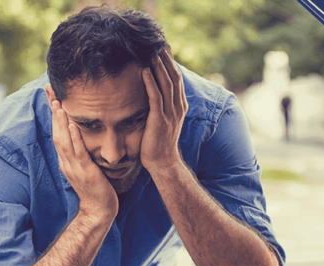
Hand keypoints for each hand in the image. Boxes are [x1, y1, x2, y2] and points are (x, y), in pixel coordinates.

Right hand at [45, 85, 117, 220]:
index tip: (52, 95)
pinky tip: (71, 125)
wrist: (100, 211)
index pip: (57, 133)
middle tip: (50, 91)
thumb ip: (83, 152)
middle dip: (52, 112)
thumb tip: (83, 137)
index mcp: (66, 160)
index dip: (53, 114)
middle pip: (55, 133)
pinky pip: (77, 152)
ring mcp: (74, 167)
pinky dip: (73, 137)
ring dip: (60, 122)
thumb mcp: (87, 167)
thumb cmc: (97, 189)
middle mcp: (66, 161)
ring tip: (58, 104)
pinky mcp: (85, 172)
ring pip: (63, 141)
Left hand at [140, 49, 188, 174]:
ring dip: (158, 67)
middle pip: (173, 77)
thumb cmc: (158, 142)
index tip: (162, 48)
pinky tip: (144, 71)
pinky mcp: (160, 119)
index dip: (170, 63)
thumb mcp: (163, 120)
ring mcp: (170, 113)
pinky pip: (155, 97)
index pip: (176, 79)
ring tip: (151, 52)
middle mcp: (177, 107)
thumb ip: (161, 105)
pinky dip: (150, 82)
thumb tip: (152, 92)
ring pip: (166, 84)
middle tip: (157, 44)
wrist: (163, 162)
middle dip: (165, 60)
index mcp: (179, 106)